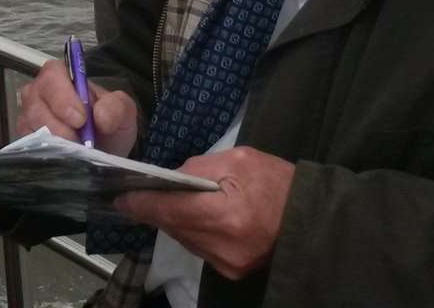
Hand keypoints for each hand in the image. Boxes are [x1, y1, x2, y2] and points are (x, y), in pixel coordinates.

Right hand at [15, 58, 138, 156]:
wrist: (104, 151)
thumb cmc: (110, 125)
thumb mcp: (123, 113)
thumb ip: (117, 107)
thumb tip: (100, 115)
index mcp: (63, 77)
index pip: (53, 76)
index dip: (63, 97)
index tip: (80, 120)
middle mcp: (40, 93)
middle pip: (36, 103)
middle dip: (57, 125)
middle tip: (78, 141)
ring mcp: (28, 117)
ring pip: (29, 126)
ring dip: (53, 141)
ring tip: (74, 151)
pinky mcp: (24, 140)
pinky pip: (25, 145)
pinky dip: (44, 153)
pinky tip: (61, 158)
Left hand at [114, 147, 295, 279]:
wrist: (313, 219)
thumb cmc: (278, 183)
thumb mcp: (240, 160)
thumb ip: (198, 169)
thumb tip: (168, 180)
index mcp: (225, 214)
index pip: (168, 209)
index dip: (141, 202)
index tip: (120, 197)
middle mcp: (222, 246)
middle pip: (172, 226)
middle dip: (156, 209)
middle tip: (139, 193)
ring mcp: (227, 263)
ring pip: (183, 239)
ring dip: (174, 221)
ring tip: (167, 201)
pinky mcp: (231, 271)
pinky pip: (199, 249)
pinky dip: (193, 232)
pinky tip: (196, 217)